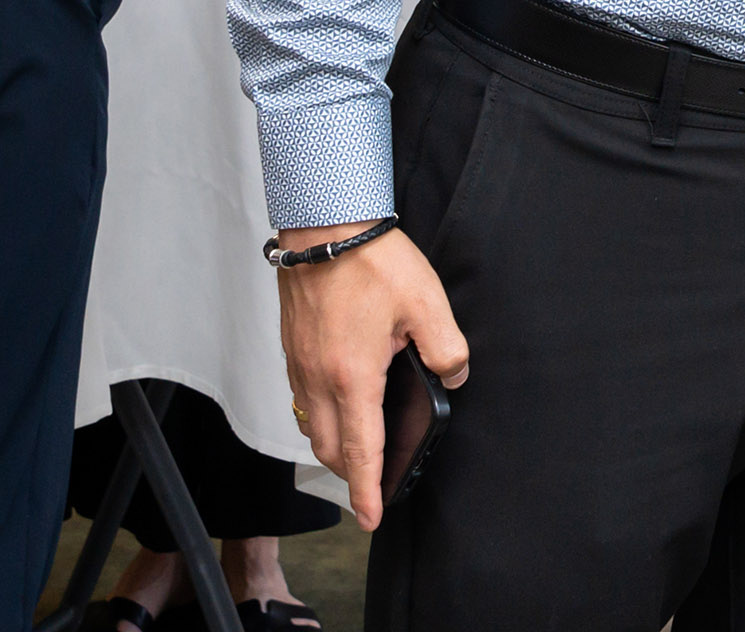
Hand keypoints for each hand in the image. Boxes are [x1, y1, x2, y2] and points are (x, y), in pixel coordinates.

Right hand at [277, 224, 469, 529]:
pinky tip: (343, 402)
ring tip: (360, 449)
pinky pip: (302, 399)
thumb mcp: (427, 304)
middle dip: (350, 474)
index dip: (366, 490)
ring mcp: (299, 365)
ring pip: (312, 425)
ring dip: (334, 446)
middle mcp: (317, 379)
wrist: (324, 227)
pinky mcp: (292, 349)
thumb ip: (446, 348)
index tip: (371, 517)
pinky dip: (320, 416)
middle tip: (372, 484)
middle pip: (329, 448)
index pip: (360, 451)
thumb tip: (453, 376)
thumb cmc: (372, 262)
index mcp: (352, 377)